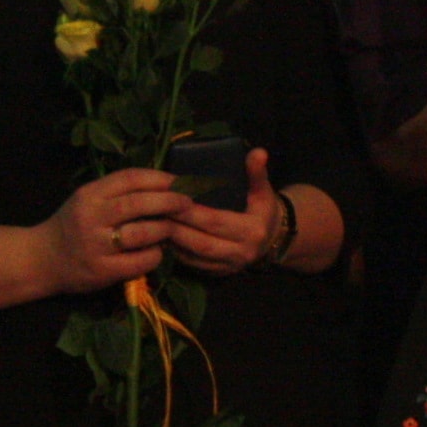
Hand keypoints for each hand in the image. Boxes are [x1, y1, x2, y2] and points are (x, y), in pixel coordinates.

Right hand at [37, 168, 187, 293]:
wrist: (39, 260)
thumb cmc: (72, 226)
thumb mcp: (88, 200)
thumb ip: (119, 191)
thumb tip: (167, 184)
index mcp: (89, 194)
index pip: (130, 178)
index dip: (160, 178)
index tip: (180, 182)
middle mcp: (91, 217)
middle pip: (139, 203)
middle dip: (170, 201)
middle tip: (188, 203)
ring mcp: (95, 245)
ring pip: (143, 232)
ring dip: (164, 229)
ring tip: (172, 228)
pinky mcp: (101, 271)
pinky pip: (140, 261)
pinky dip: (155, 255)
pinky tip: (157, 252)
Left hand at [165, 148, 283, 275]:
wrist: (273, 238)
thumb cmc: (263, 210)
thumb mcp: (263, 190)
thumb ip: (257, 172)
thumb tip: (258, 152)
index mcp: (252, 230)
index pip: (215, 221)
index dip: (191, 213)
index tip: (171, 199)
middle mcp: (241, 252)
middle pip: (200, 242)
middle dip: (175, 227)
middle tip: (153, 212)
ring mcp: (229, 266)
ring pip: (193, 256)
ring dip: (171, 241)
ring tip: (153, 224)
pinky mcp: (219, 274)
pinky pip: (192, 264)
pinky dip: (175, 251)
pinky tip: (163, 237)